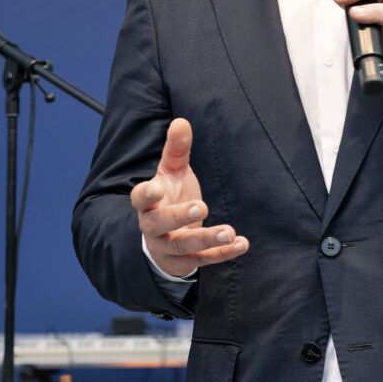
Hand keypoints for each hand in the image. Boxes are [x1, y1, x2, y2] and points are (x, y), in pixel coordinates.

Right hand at [132, 118, 248, 277]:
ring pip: (184, 245)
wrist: (164, 238)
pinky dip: (223, 254)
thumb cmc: (169, 197)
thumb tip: (181, 121)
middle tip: (202, 206)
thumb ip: (176, 150)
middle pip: (161, 223)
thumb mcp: (171, 172)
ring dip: (207, 238)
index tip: (156, 188)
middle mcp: (154, 226)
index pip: (140, 199)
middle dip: (180, 216)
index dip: (146, 195)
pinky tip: (242, 244)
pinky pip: (204, 259)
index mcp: (148, 203)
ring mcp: (168, 246)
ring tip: (230, 232)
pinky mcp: (185, 261)